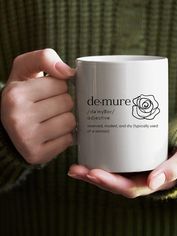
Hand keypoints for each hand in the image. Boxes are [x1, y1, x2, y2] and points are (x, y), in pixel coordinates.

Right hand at [1, 49, 75, 164]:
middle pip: (67, 102)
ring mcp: (27, 139)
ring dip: (66, 119)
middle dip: (63, 103)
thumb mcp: (25, 70)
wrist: (9, 127)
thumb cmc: (23, 96)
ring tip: (51, 119)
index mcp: (15, 94)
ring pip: (70, 122)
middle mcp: (18, 117)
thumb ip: (44, 58)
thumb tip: (69, 72)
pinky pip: (69, 140)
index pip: (61, 83)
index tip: (48, 92)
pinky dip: (65, 136)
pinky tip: (52, 133)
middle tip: (50, 106)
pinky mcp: (37, 154)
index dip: (59, 86)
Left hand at [68, 149, 176, 197]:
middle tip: (77, 170)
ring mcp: (130, 172)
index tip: (94, 174)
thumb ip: (173, 170)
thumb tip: (155, 182)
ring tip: (74, 168)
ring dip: (90, 173)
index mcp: (148, 183)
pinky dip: (96, 164)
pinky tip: (84, 157)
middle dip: (94, 178)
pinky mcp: (126, 162)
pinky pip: (110, 166)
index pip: (127, 188)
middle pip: (112, 184)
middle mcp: (136, 180)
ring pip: (108, 176)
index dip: (110, 183)